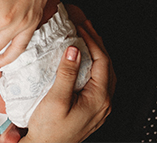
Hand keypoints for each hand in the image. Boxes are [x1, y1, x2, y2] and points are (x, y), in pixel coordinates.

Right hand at [20, 21, 115, 142]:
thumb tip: (74, 50)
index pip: (102, 61)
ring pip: (105, 73)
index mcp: (99, 98)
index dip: (92, 41)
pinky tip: (83, 62)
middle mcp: (104, 103)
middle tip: (86, 26)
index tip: (80, 28)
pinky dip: (93, 65)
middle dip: (97, 43)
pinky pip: (98, 81)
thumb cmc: (49, 129)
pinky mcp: (92, 109)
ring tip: (86, 39)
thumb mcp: (56, 99)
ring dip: (97, 54)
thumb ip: (67, 74)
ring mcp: (99, 107)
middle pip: (107, 66)